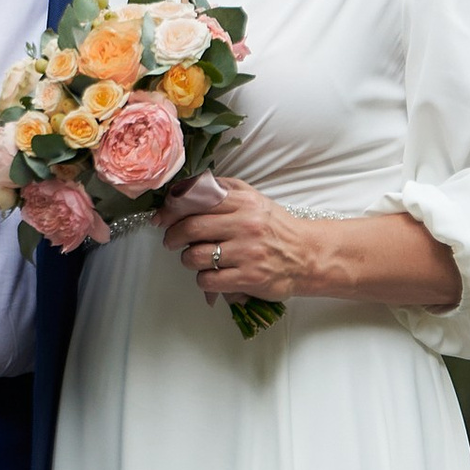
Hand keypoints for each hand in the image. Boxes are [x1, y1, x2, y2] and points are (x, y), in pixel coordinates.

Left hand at [160, 176, 311, 308]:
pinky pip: (208, 280)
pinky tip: (212, 275)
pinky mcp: (248, 278)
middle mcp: (245, 225)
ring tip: (197, 258)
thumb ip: (223, 190)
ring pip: (196, 256)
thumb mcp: (254, 198)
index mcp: (244, 202)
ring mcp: (247, 253)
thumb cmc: (275, 228)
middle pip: (191, 228)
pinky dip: (204, 280)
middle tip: (171, 241)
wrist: (307, 256)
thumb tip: (185, 189)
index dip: (171, 210)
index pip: (196, 200)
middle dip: (173, 237)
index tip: (162, 218)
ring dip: (189, 260)